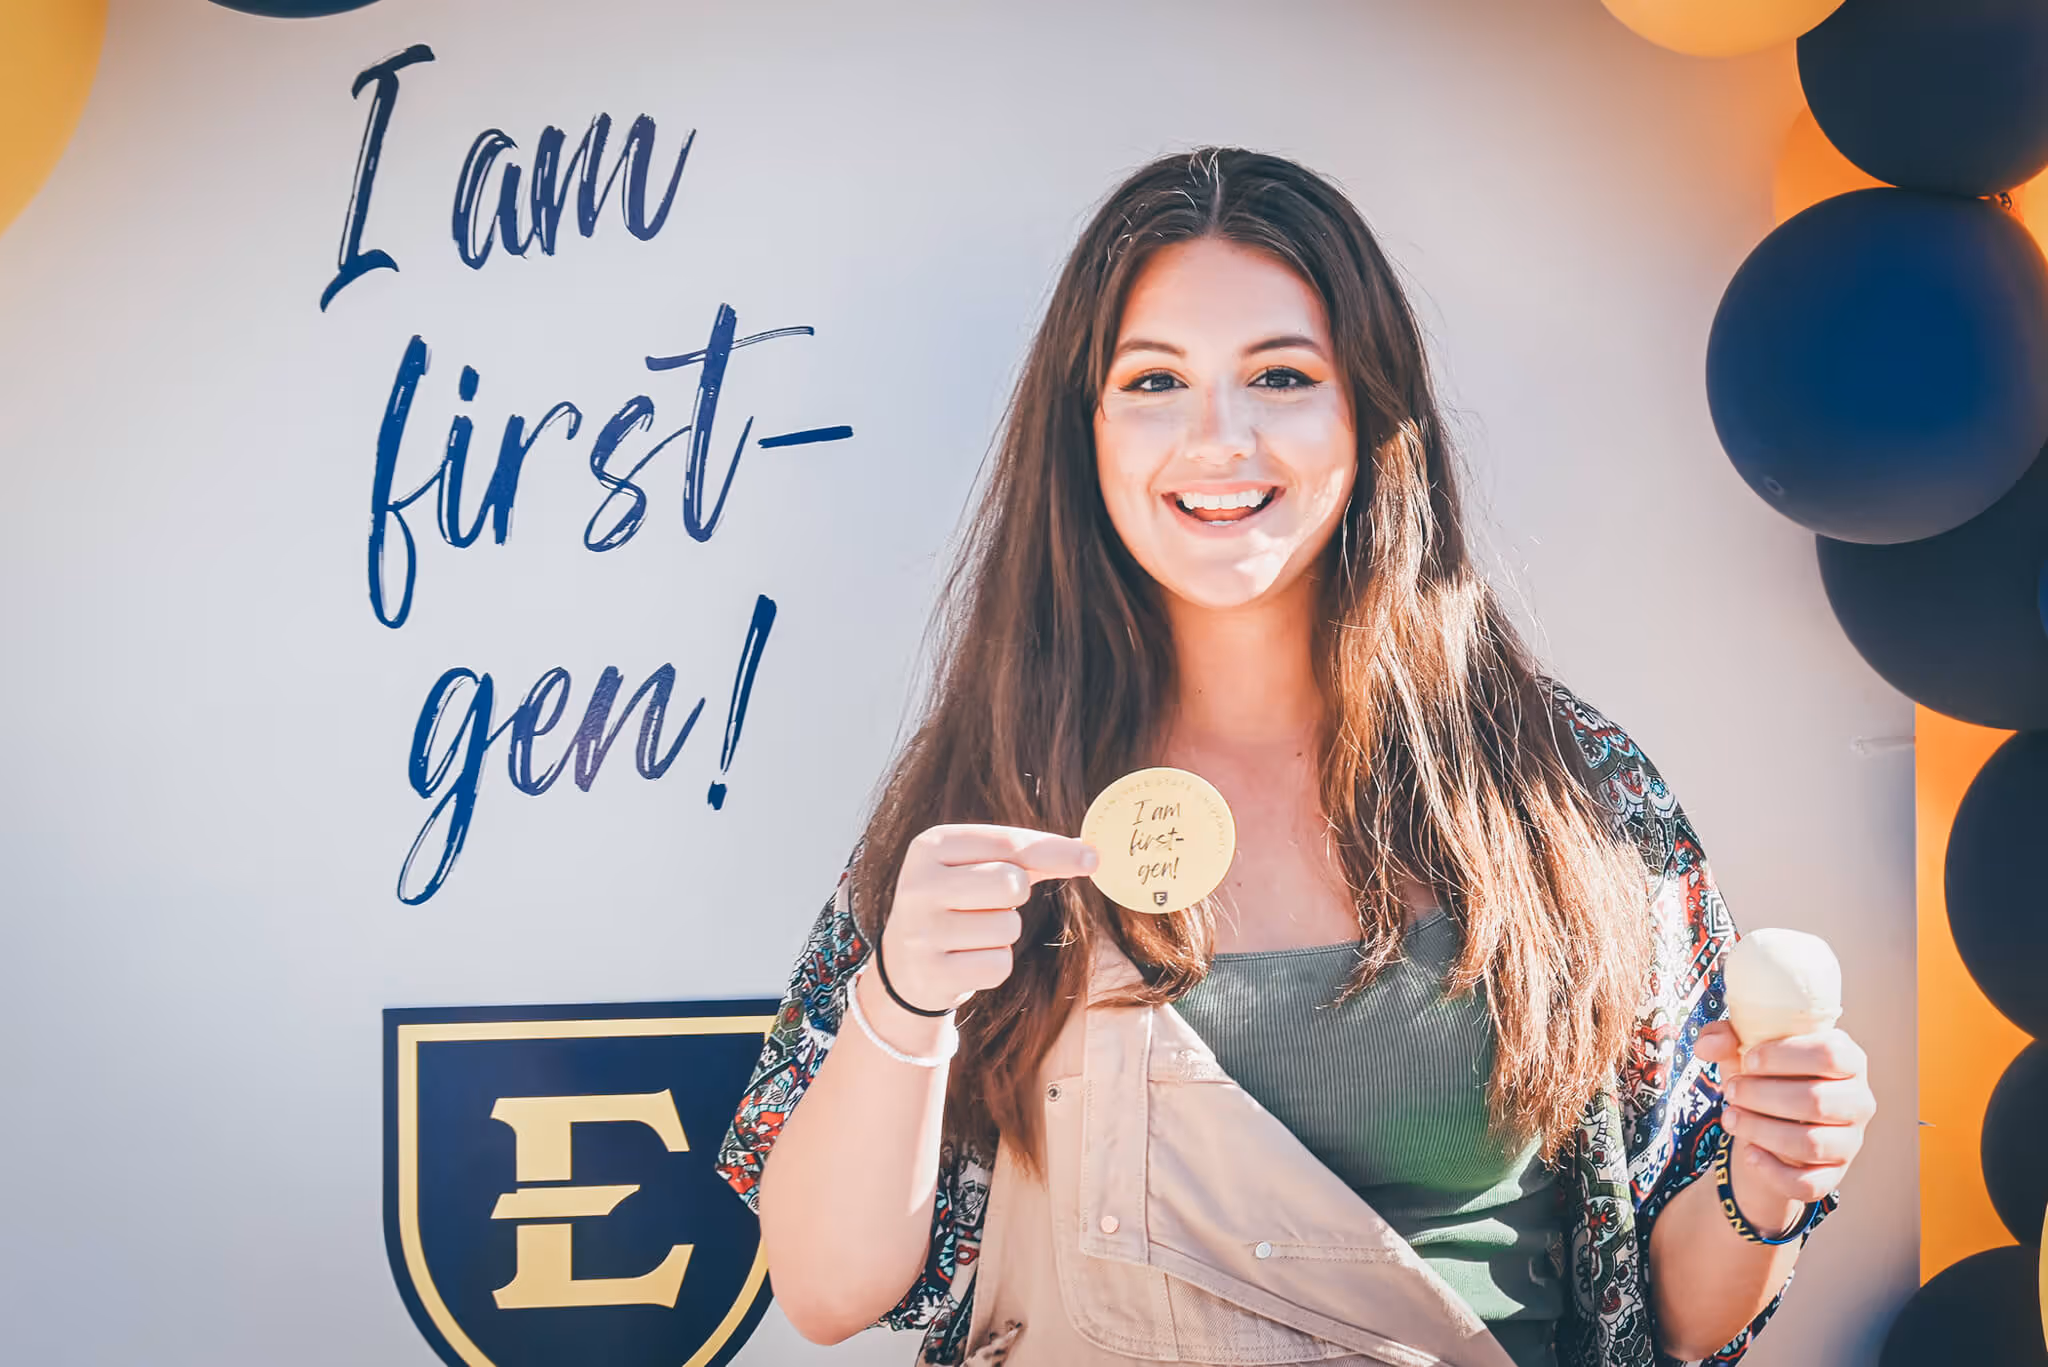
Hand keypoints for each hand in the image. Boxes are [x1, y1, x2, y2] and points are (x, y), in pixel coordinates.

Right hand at [878, 824, 1098, 1014]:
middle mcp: (918, 884)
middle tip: (991, 903)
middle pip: (1011, 883)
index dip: (1055, 851)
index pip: (1007, 843)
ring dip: (1002, 934)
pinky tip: (966, 960)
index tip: (1092, 859)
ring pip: (1008, 928)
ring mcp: (920, 931)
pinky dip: (995, 965)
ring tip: (971, 934)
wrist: (904, 966)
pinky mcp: (932, 974)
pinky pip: (999, 966)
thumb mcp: (976, 868)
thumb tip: (1089, 855)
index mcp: (930, 846)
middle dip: (1015, 897)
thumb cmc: (956, 904)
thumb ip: (1028, 857)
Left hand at [1696, 1021, 1875, 1212]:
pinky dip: (1774, 1171)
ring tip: (1731, 1118)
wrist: (1772, 1122)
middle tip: (1731, 1091)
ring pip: (1811, 1143)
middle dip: (1761, 1095)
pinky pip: (1809, 1183)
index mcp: (1847, 1059)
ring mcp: (1850, 1141)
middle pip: (1816, 1100)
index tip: (1749, 1060)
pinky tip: (1750, 1153)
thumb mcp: (1745, 1049)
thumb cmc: (1766, 1075)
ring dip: (1761, 1131)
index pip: (1830, 1053)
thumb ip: (1724, 1037)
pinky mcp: (1834, 1175)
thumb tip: (1706, 1046)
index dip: (1784, 1056)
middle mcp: (1858, 1101)